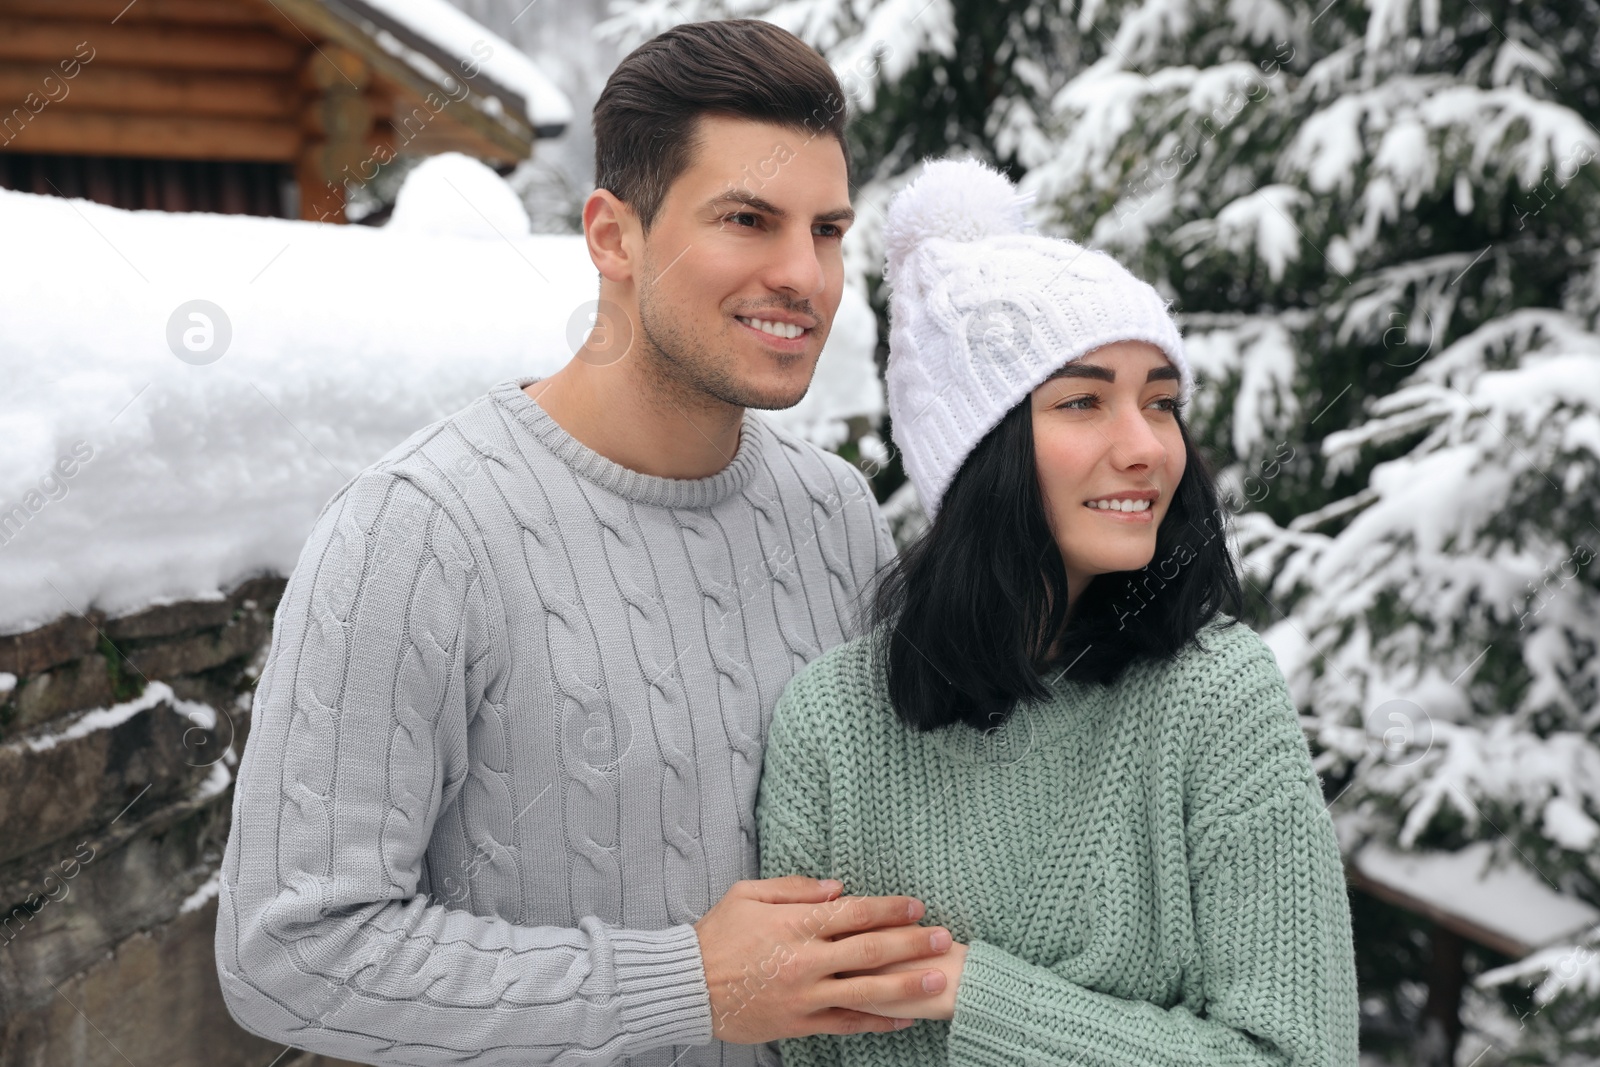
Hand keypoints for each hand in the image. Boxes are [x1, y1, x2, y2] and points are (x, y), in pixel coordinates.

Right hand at [693, 876, 956, 1042]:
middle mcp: (806, 959)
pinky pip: (845, 1024)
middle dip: (911, 944)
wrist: (687, 985)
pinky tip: (903, 1018)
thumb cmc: (716, 935)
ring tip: (937, 981)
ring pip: (866, 990)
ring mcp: (804, 995)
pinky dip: (877, 1022)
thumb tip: (838, 888)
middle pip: (870, 949)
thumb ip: (795, 888)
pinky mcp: (798, 1023)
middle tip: (944, 940)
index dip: (889, 909)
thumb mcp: (749, 894)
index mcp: (795, 922)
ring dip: (906, 985)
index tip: (916, 908)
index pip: (854, 912)